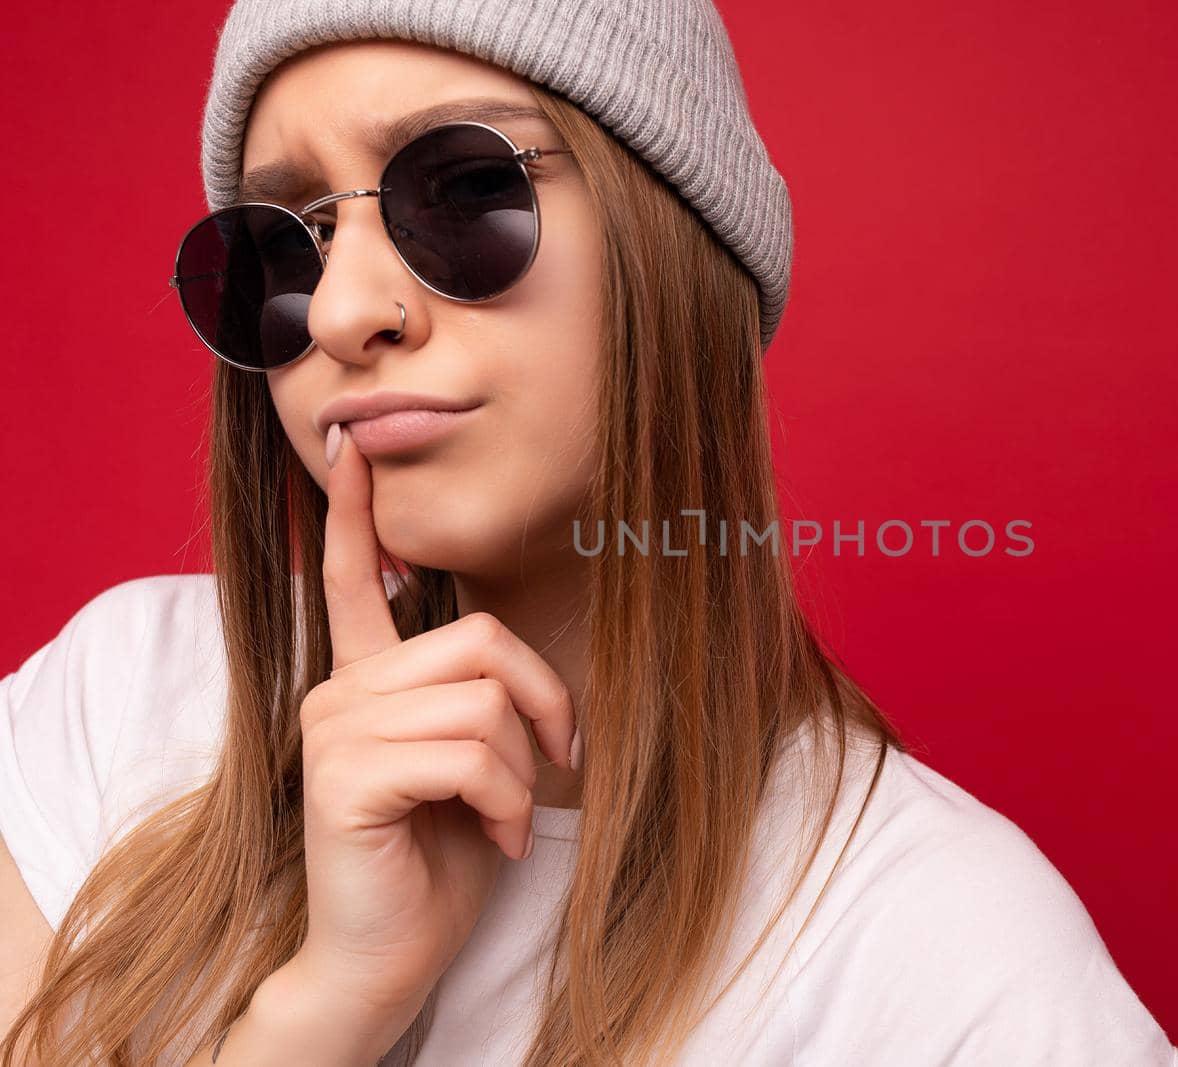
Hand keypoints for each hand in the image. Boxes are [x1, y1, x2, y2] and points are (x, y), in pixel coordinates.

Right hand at [291, 423, 577, 1017]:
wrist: (391, 958)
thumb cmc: (443, 860)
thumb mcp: (476, 766)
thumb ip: (481, 702)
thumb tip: (522, 671)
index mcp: (367, 682)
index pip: (352, 579)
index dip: (355, 515)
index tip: (354, 447)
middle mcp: (339, 693)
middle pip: (477, 641)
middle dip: (540, 705)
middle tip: (554, 765)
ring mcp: (333, 732)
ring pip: (480, 702)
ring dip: (521, 770)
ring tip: (507, 816)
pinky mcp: (343, 779)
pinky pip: (465, 754)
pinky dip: (504, 800)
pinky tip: (495, 836)